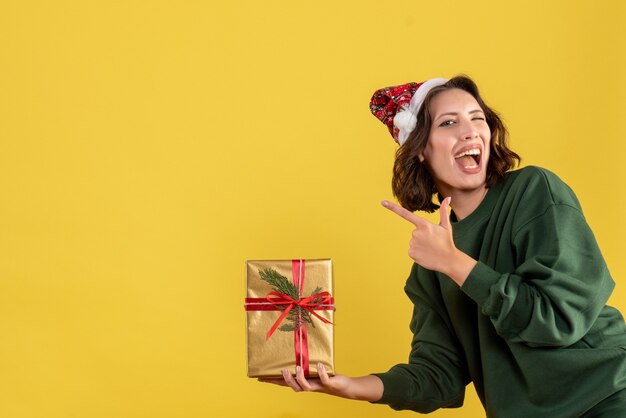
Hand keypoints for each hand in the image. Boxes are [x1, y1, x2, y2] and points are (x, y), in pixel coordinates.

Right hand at [258, 364, 382, 400]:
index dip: (272, 381)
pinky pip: (324, 379)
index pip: (284, 383)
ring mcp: (318, 386)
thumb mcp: (312, 369)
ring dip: (300, 378)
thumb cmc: (326, 376)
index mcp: (302, 382)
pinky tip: (319, 365)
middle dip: (286, 380)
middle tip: (281, 371)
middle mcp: (308, 386)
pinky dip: (321, 372)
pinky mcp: (329, 384)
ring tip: (297, 367)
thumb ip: (303, 362)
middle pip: (293, 386)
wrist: (343, 386)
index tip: (260, 378)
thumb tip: (294, 348)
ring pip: (305, 386)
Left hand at [381, 197, 475, 285]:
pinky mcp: (411, 253)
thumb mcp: (446, 226)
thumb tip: (448, 198)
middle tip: (432, 242)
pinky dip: (418, 252)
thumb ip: (444, 211)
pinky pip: (412, 250)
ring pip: (413, 241)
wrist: (449, 260)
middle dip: (423, 236)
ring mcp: (412, 244)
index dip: (392, 207)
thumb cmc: (447, 242)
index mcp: (424, 224)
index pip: (405, 214)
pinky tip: (426, 254)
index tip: (382, 202)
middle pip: (415, 232)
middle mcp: (416, 233)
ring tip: (430, 249)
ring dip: (421, 244)